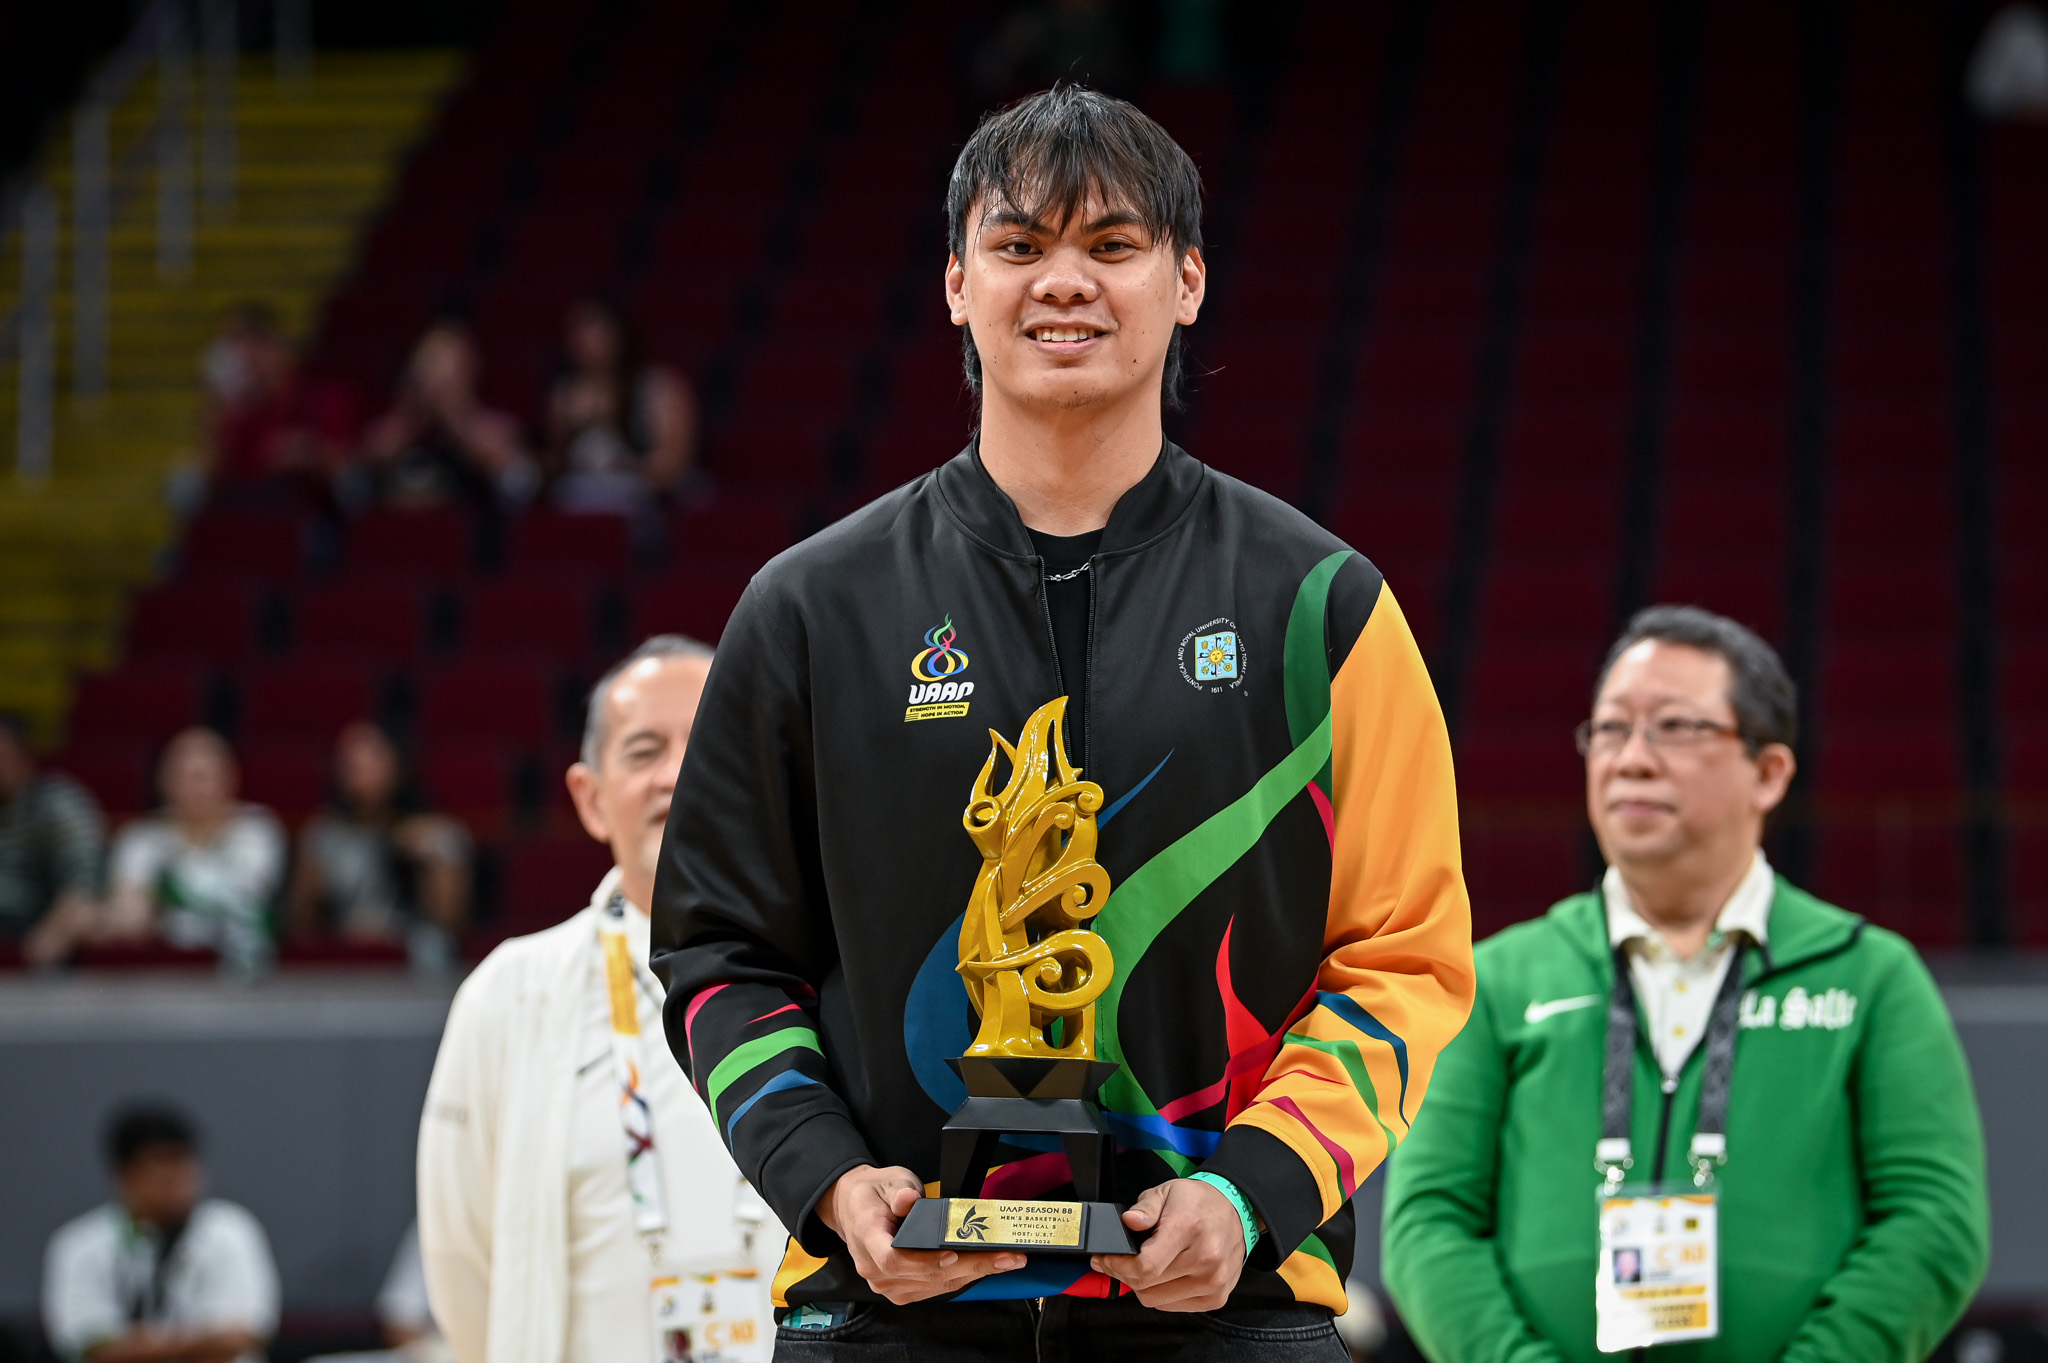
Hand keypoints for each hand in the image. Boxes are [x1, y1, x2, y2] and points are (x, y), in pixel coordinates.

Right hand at [818, 1164, 1025, 1304]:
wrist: (853, 1210)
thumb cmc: (873, 1195)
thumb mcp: (888, 1181)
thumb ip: (900, 1191)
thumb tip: (909, 1199)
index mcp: (867, 1237)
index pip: (894, 1259)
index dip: (924, 1261)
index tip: (952, 1254)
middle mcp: (874, 1268)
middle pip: (925, 1275)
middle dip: (971, 1266)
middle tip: (1005, 1257)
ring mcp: (886, 1283)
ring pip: (934, 1285)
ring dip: (972, 1274)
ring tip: (1004, 1262)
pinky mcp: (900, 1290)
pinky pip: (933, 1289)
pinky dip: (960, 1278)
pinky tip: (983, 1268)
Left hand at [1090, 1178, 1245, 1310]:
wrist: (1235, 1210)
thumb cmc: (1198, 1202)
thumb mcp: (1166, 1191)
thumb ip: (1144, 1208)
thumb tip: (1129, 1221)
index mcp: (1188, 1230)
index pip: (1145, 1266)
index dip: (1118, 1266)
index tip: (1105, 1259)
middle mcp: (1205, 1259)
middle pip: (1147, 1286)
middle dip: (1123, 1275)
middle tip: (1116, 1262)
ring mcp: (1213, 1282)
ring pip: (1157, 1300)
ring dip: (1142, 1286)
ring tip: (1141, 1267)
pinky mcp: (1216, 1297)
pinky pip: (1174, 1306)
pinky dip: (1161, 1294)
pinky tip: (1162, 1276)